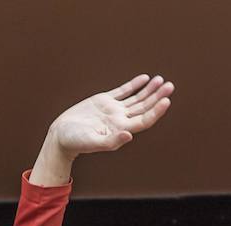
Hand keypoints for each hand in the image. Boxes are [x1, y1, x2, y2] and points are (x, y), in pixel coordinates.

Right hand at [29, 75, 173, 185]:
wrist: (61, 136)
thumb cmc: (75, 142)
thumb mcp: (92, 142)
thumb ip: (111, 141)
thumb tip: (129, 135)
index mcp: (120, 130)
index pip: (144, 120)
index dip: (156, 111)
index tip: (166, 100)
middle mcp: (120, 120)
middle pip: (144, 107)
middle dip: (157, 96)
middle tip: (170, 85)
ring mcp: (114, 110)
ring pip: (136, 98)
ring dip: (149, 90)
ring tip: (161, 80)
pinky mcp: (104, 102)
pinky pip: (123, 91)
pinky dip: (134, 85)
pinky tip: (144, 78)